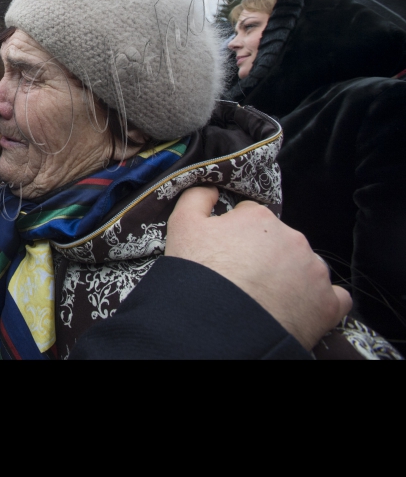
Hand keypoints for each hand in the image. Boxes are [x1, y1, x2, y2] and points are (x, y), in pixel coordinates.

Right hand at [166, 186, 352, 350]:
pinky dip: (317, 300)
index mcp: (260, 218)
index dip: (234, 234)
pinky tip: (298, 308)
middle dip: (263, 255)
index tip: (225, 253)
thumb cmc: (200, 275)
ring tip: (265, 297)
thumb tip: (211, 188)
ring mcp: (313, 271)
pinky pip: (332, 297)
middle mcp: (292, 238)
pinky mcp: (327, 303)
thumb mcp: (183, 226)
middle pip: (278, 240)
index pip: (249, 217)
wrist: (218, 327)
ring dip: (290, 276)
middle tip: (242, 278)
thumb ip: (196, 197)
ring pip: (304, 266)